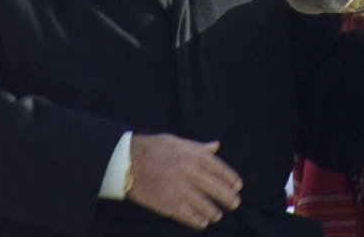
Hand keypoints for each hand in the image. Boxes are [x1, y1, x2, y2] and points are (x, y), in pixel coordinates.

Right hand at [127, 133, 241, 229]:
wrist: (126, 161)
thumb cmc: (152, 149)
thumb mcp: (178, 142)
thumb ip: (199, 147)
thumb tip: (216, 146)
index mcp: (194, 155)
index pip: (220, 169)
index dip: (231, 179)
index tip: (237, 186)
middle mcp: (190, 172)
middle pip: (217, 188)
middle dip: (228, 198)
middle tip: (234, 204)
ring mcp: (180, 189)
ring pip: (205, 205)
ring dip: (214, 212)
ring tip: (217, 215)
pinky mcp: (168, 204)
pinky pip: (189, 215)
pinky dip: (198, 220)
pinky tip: (203, 222)